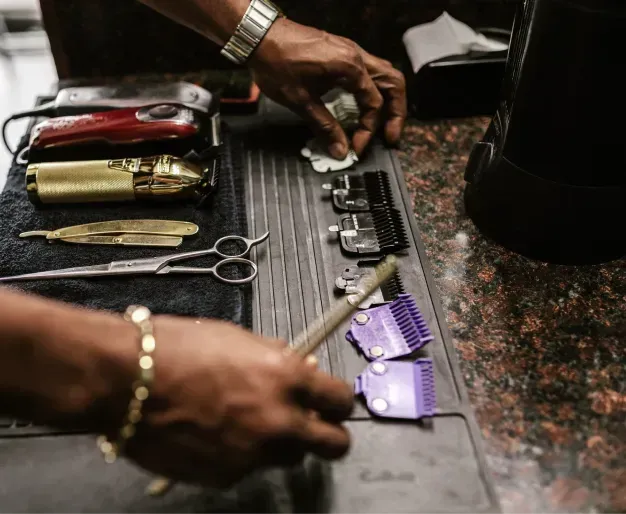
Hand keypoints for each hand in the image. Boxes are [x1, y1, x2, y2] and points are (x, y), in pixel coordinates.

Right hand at [119, 317, 353, 487]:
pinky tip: (219, 433)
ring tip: (253, 422)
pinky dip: (244, 454)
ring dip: (283, 443)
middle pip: (334, 444)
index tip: (333, 401)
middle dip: (329, 434)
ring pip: (291, 458)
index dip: (339, 400)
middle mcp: (279, 421)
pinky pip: (250, 468)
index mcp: (287, 379)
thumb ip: (279, 359)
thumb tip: (304, 368)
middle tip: (314, 424)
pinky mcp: (228, 476)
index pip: (341, 399)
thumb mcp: (240, 339)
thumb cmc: (178, 349)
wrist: (127, 380)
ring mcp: (254, 454)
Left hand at [250, 18, 406, 158]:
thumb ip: (325, 126)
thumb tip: (340, 149)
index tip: (357, 147)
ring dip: (388, 99)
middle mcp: (356, 56)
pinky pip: (369, 71)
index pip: (374, 104)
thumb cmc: (276, 63)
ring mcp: (350, 51)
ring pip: (384, 74)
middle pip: (393, 84)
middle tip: (391, 136)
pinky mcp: (341, 52)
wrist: (259, 36)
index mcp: (350, 67)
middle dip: (396, 113)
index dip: (368, 130)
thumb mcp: (301, 102)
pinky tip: (362, 105)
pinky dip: (373, 90)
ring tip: (382, 123)